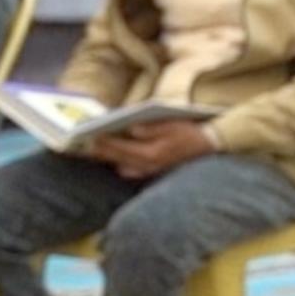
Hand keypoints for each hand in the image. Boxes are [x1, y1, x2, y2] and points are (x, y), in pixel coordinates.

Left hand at [85, 120, 213, 179]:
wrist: (209, 145)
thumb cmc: (189, 132)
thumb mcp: (171, 124)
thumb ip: (151, 128)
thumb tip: (132, 129)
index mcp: (152, 152)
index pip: (122, 148)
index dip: (105, 142)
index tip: (89, 137)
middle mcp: (150, 165)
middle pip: (119, 159)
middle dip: (102, 152)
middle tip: (85, 145)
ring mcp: (153, 170)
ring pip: (124, 167)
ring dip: (112, 159)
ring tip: (98, 151)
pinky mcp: (156, 170)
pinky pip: (134, 171)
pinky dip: (123, 164)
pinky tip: (118, 159)